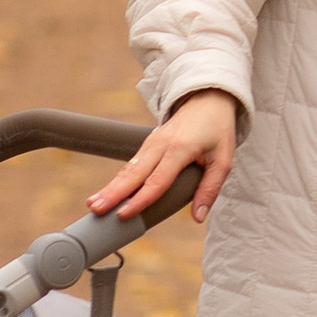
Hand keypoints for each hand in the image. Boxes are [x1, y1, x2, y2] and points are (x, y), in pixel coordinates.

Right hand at [90, 89, 239, 225]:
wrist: (207, 99)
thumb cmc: (217, 130)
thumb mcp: (223, 160)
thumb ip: (210, 189)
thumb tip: (198, 217)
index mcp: (180, 150)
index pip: (157, 180)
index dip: (139, 200)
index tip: (123, 214)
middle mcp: (160, 145)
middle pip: (134, 174)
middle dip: (113, 193)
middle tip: (96, 210)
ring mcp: (151, 143)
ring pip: (128, 169)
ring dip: (110, 187)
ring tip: (93, 204)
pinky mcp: (147, 145)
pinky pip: (131, 164)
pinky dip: (117, 180)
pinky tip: (105, 193)